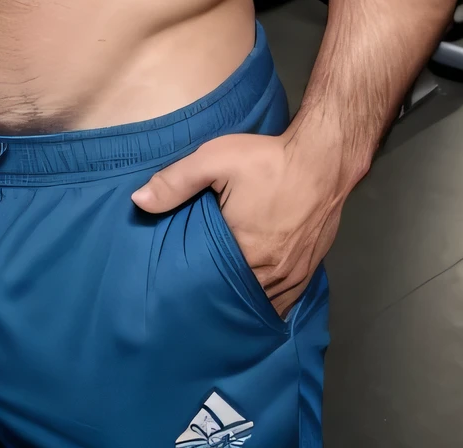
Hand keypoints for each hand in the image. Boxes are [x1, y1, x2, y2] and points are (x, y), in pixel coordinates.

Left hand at [131, 127, 350, 317]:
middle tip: (195, 302)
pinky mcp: (310, 269)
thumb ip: (175, 181)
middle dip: (218, 300)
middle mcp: (271, 274)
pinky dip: (269, 300)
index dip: (194, 290)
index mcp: (244, 253)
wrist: (323, 158)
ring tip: (221, 303)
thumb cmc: (267, 160)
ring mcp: (294, 275)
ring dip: (244, 303)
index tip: (176, 291)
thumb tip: (138, 202)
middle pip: (238, 299)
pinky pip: (286, 300)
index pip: (211, 287)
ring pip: (263, 304)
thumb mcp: (214, 160)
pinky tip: (254, 296)